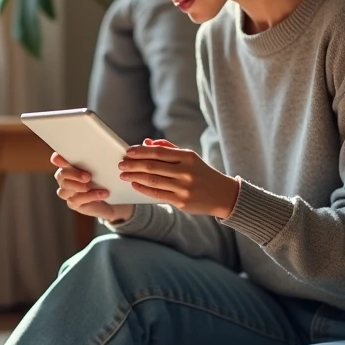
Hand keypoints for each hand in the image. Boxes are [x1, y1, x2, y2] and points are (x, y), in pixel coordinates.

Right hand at [51, 153, 134, 222]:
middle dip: (72, 174)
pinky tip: (102, 193)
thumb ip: (121, 151)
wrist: (116, 198)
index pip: (59, 159)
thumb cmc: (110, 176)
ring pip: (64, 189)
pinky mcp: (75, 204)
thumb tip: (145, 140)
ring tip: (90, 183)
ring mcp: (69, 192)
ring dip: (78, 186)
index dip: (58, 158)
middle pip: (61, 175)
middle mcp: (66, 178)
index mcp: (72, 164)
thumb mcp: (114, 163)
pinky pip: (77, 200)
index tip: (60, 156)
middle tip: (87, 175)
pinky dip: (90, 196)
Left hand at [119, 139, 238, 218]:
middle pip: (153, 166)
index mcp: (188, 157)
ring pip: (153, 181)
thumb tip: (146, 142)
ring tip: (124, 174)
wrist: (223, 195)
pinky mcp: (182, 202)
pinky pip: (157, 194)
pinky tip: (134, 184)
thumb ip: (168, 148)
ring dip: (135, 177)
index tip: (128, 151)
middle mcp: (186, 171)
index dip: (141, 151)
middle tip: (121, 164)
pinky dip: (143, 189)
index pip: (159, 152)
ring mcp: (184, 188)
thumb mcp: (190, 157)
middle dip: (133, 164)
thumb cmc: (202, 173)